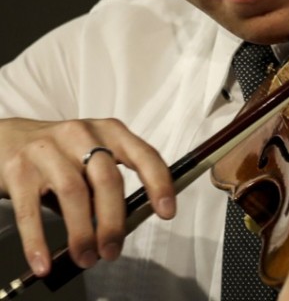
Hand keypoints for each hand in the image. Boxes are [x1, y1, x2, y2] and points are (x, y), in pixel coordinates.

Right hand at [0, 117, 174, 276]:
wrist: (6, 139)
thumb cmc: (60, 154)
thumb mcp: (90, 157)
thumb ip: (107, 184)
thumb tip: (123, 226)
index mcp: (110, 132)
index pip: (143, 155)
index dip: (159, 183)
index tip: (167, 212)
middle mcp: (81, 134)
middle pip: (107, 179)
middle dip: (114, 221)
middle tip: (113, 251)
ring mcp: (47, 150)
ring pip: (73, 193)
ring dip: (82, 233)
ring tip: (86, 258)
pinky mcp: (18, 169)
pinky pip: (30, 211)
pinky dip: (37, 241)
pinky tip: (43, 262)